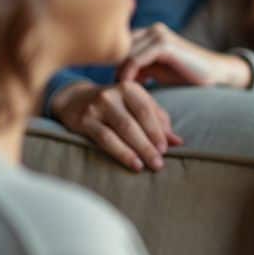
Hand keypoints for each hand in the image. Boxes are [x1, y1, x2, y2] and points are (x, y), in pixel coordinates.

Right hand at [49, 80, 182, 171]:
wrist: (75, 99)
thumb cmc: (116, 106)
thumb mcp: (136, 107)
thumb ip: (158, 121)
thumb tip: (178, 142)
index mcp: (130, 89)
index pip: (147, 111)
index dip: (157, 131)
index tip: (166, 149)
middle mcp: (113, 94)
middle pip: (135, 122)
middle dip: (149, 145)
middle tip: (159, 164)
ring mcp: (96, 106)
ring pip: (121, 130)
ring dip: (136, 150)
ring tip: (147, 166)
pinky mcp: (84, 120)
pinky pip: (104, 138)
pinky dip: (120, 152)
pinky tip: (132, 163)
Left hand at [117, 23, 250, 87]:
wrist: (216, 74)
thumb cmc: (186, 76)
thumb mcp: (155, 71)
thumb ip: (136, 68)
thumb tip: (112, 78)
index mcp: (147, 34)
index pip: (118, 48)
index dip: (113, 68)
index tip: (114, 88)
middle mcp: (151, 29)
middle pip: (118, 51)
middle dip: (114, 72)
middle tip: (115, 93)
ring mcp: (157, 34)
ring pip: (124, 55)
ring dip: (119, 75)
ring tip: (121, 94)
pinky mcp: (164, 44)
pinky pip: (135, 59)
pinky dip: (129, 75)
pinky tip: (129, 89)